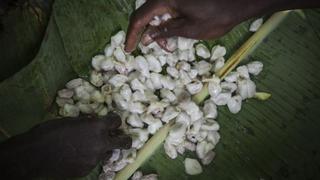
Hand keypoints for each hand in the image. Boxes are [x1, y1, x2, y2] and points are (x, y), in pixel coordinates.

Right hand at [0, 113, 130, 177]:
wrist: (35, 155)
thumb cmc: (50, 132)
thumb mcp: (71, 120)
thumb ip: (87, 122)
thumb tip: (94, 120)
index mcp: (97, 127)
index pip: (116, 121)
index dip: (115, 119)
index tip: (112, 120)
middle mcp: (101, 144)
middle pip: (124, 142)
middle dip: (125, 139)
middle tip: (122, 137)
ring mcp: (95, 159)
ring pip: (108, 153)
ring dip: (104, 149)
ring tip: (91, 148)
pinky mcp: (87, 170)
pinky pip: (94, 162)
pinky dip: (89, 158)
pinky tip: (77, 156)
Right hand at [125, 0, 314, 51]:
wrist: (240, 3)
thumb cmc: (217, 18)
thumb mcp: (188, 30)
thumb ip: (164, 32)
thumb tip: (145, 37)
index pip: (140, 18)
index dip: (132, 35)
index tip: (128, 49)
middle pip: (147, 14)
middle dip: (149, 33)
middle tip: (158, 49)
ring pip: (157, 12)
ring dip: (159, 29)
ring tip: (169, 45)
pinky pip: (167, 9)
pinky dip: (168, 23)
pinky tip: (175, 33)